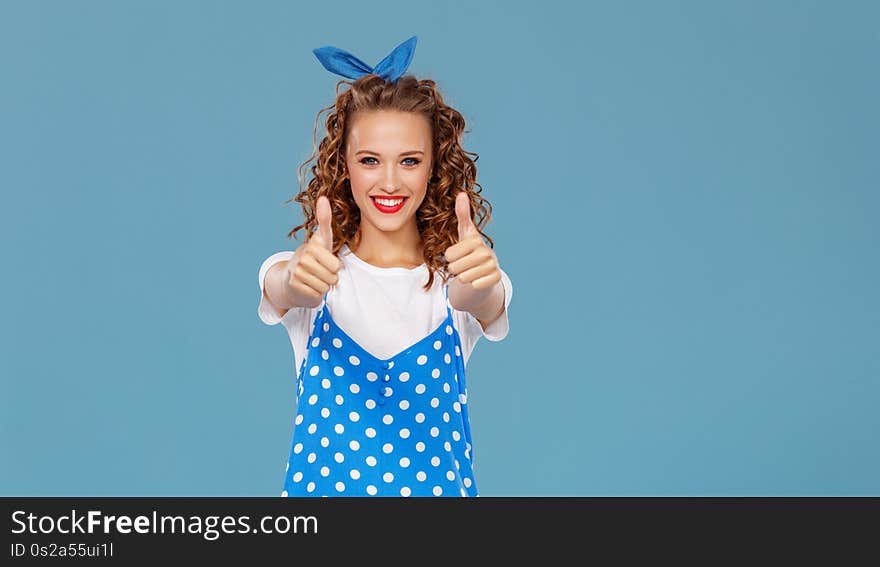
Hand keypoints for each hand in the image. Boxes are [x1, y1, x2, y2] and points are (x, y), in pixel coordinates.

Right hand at [284, 195, 342, 306]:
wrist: (292, 277)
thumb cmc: (314, 257)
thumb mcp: (322, 239)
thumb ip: (324, 220)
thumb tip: (323, 197)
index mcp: (313, 246)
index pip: (336, 266)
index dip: (336, 267)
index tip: (324, 261)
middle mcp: (303, 256)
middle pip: (332, 276)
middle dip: (331, 277)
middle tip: (321, 272)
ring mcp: (297, 271)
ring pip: (325, 285)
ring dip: (324, 285)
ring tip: (315, 278)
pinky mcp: (294, 284)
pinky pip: (317, 294)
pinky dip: (316, 293)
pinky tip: (309, 286)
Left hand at [444, 192, 502, 313]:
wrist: (484, 270)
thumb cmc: (470, 250)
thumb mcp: (464, 233)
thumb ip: (462, 215)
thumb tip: (461, 193)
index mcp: (475, 240)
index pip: (449, 255)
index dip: (449, 258)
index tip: (457, 255)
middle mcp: (486, 252)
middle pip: (455, 268)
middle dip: (455, 269)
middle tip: (462, 265)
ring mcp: (493, 266)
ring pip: (463, 278)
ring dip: (463, 278)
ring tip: (468, 271)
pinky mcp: (496, 279)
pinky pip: (474, 285)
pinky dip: (473, 284)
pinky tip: (477, 278)